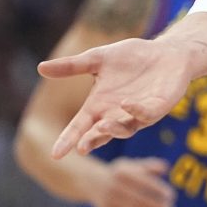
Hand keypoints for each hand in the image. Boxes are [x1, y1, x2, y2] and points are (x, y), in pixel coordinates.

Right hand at [41, 37, 196, 156]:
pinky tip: (126, 103)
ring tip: (101, 126)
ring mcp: (138, 114)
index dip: (68, 140)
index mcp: (99, 106)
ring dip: (113, 130)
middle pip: (101, 134)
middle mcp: (117, 114)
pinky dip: (136, 111)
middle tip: (81, 148)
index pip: (80, 126)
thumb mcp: (97, 59)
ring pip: (124, 130)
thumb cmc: (132, 57)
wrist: (166, 52)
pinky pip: (147, 115)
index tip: (56, 154)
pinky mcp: (158, 108)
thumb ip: (72, 66)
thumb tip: (40, 68)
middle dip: (92, 141)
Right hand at [89, 157, 175, 206]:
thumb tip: (165, 168)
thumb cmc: (121, 173)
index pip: (145, 183)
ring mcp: (108, 200)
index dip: (160, 191)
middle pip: (140, 200)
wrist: (93, 182)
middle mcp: (113, 186)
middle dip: (157, 206)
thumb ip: (150, 165)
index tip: (171, 196)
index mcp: (122, 172)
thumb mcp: (133, 165)